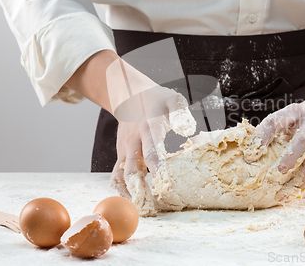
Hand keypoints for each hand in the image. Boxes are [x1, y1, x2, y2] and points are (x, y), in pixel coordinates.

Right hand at [110, 81, 195, 199]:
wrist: (128, 95)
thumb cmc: (156, 100)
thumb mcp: (171, 100)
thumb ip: (180, 114)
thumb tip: (187, 130)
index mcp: (149, 128)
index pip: (153, 152)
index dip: (158, 170)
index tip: (165, 186)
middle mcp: (135, 141)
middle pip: (135, 169)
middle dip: (142, 189)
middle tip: (152, 207)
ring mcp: (125, 148)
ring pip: (123, 175)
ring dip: (131, 193)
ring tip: (141, 209)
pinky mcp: (120, 154)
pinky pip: (116, 174)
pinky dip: (122, 189)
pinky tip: (131, 200)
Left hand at [254, 68, 304, 187]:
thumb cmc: (302, 118)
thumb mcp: (289, 115)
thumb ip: (273, 130)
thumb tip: (251, 153)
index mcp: (295, 112)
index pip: (277, 122)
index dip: (263, 137)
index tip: (251, 155)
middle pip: (304, 141)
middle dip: (290, 158)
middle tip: (277, 172)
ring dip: (300, 179)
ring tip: (284, 192)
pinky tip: (294, 191)